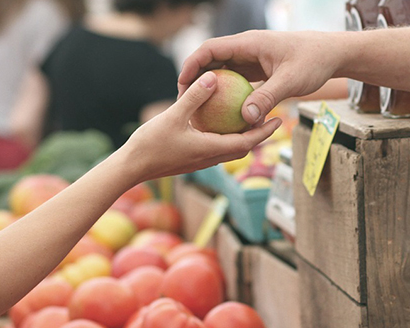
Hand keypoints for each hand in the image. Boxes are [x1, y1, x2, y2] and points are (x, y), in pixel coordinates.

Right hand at [119, 71, 281, 182]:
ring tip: (249, 119)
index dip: (264, 132)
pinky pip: (215, 148)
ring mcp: (200, 161)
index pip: (246, 142)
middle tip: (270, 118)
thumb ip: (194, 97)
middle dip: (258, 135)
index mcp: (210, 150)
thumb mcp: (173, 116)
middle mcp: (209, 158)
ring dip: (242, 137)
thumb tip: (213, 77)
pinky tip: (219, 123)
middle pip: (242, 148)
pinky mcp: (191, 160)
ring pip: (229, 149)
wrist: (130, 168)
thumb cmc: (150, 144)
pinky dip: (224, 137)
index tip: (278, 120)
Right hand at [178, 30, 344, 123]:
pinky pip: (237, 80)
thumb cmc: (314, 62)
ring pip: (223, 71)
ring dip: (211, 87)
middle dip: (196, 79)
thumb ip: (267, 98)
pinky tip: (224, 113)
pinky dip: (228, 93)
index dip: (192, 65)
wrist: (332, 54)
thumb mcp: (291, 81)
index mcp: (249, 43)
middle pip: (212, 60)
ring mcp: (252, 58)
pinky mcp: (259, 69)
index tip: (182, 85)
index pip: (210, 49)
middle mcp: (247, 48)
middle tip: (185, 102)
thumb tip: (245, 118)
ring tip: (199, 109)